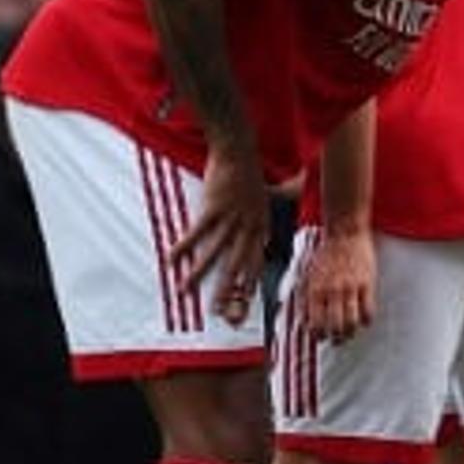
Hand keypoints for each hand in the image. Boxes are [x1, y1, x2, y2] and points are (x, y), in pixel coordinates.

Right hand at [171, 148, 268, 326]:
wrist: (238, 150)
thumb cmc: (250, 171)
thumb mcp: (268, 194)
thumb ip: (276, 203)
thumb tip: (291, 197)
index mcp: (261, 227)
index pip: (255, 263)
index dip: (247, 286)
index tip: (241, 306)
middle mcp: (249, 226)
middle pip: (237, 265)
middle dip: (226, 291)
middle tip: (217, 313)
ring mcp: (232, 218)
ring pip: (215, 253)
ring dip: (199, 274)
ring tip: (185, 290)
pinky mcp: (214, 207)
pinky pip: (197, 232)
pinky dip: (184, 247)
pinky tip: (172, 260)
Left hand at [298, 219, 377, 337]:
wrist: (344, 233)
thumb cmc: (325, 254)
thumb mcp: (307, 275)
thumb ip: (304, 298)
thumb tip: (304, 321)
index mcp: (314, 290)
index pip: (315, 324)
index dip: (318, 335)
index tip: (321, 337)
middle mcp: (331, 291)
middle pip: (334, 327)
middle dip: (335, 339)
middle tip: (337, 339)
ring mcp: (350, 288)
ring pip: (351, 323)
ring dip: (350, 333)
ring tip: (350, 333)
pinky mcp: (367, 283)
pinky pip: (368, 312)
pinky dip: (366, 321)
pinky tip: (363, 319)